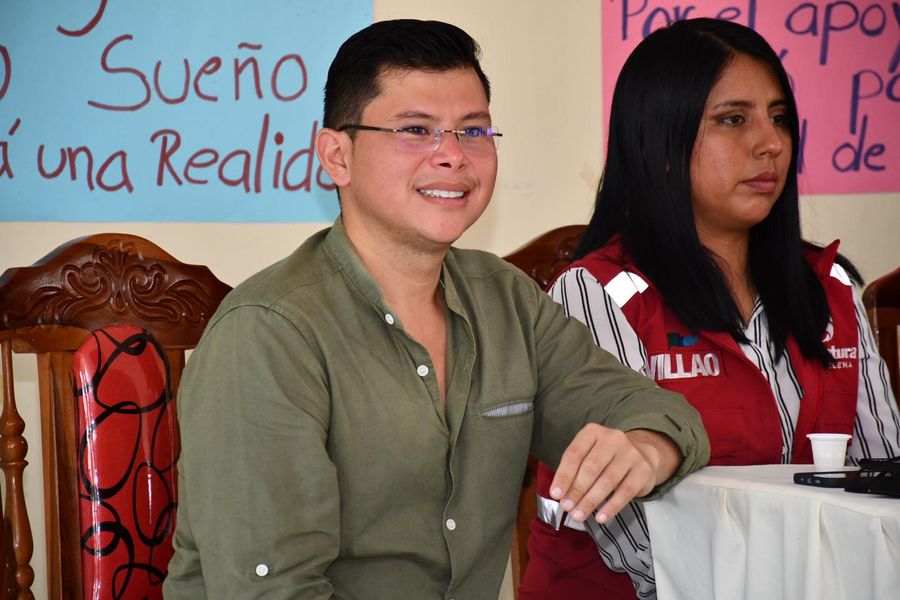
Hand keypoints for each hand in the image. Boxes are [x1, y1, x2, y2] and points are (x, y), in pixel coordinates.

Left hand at [549, 425, 680, 523]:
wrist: (642, 453)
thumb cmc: (606, 458)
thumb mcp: (589, 454)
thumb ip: (574, 471)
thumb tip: (561, 496)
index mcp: (593, 432)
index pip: (574, 454)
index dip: (563, 476)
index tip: (556, 495)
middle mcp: (613, 438)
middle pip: (591, 468)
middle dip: (576, 490)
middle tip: (567, 507)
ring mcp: (630, 453)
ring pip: (607, 480)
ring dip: (590, 501)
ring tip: (579, 515)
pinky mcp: (643, 470)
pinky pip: (625, 491)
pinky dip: (611, 507)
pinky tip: (600, 517)